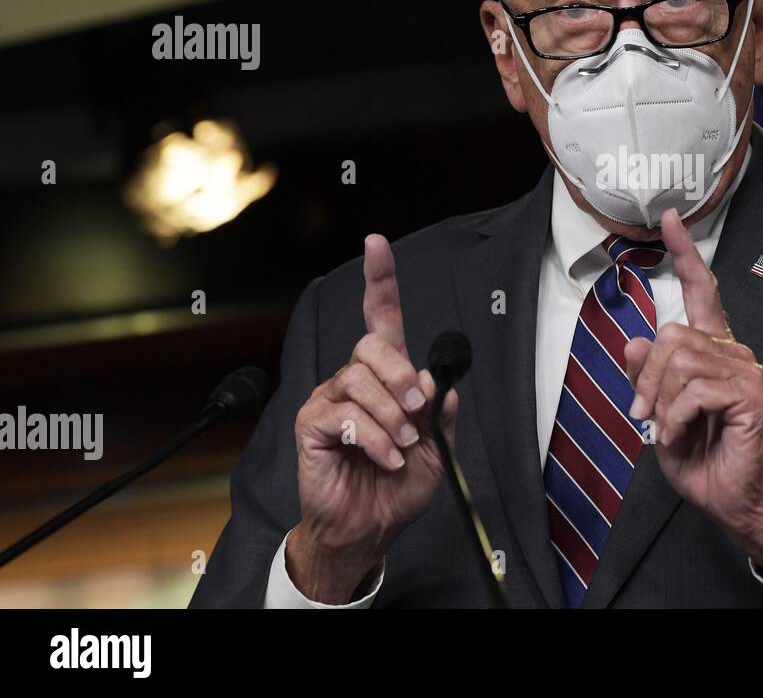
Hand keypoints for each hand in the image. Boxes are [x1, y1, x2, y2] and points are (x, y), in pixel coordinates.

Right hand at [287, 234, 457, 602]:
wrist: (369, 528)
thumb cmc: (398, 488)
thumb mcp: (438, 448)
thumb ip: (441, 411)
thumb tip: (437, 379)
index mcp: (386, 377)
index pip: (381, 318)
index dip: (380, 280)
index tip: (376, 243)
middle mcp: (354, 381)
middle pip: (372, 343)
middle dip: (401, 375)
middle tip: (419, 412)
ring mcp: (329, 400)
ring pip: (359, 379)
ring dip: (391, 415)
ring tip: (402, 447)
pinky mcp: (311, 425)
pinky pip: (343, 414)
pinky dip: (373, 438)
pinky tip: (385, 458)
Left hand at [626, 209, 762, 571]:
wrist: (734, 502)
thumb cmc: (702, 460)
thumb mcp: (659, 416)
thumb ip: (646, 377)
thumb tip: (635, 341)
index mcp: (714, 351)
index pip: (702, 291)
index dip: (685, 254)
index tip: (670, 219)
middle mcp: (734, 352)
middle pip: (672, 334)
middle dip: (647, 377)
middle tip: (644, 416)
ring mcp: (747, 370)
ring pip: (680, 359)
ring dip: (660, 401)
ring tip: (665, 430)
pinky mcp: (751, 393)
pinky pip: (694, 388)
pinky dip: (675, 417)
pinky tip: (678, 436)